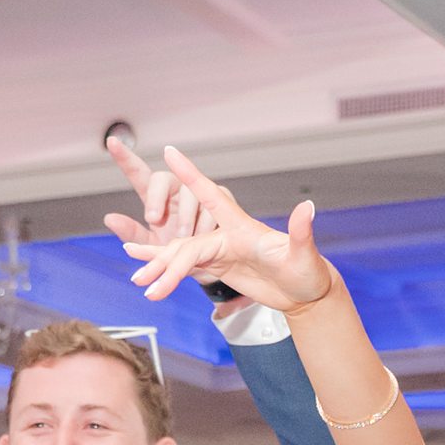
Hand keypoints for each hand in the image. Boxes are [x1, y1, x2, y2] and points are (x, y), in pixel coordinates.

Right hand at [106, 141, 331, 313]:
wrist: (305, 294)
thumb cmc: (308, 271)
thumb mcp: (305, 254)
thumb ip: (301, 231)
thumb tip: (308, 207)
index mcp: (241, 226)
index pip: (211, 195)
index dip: (190, 174)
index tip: (168, 150)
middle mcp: (225, 234)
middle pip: (186, 242)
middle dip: (164, 257)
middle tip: (143, 273)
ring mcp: (218, 251)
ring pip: (179, 255)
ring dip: (158, 267)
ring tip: (137, 280)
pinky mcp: (216, 267)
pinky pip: (183, 266)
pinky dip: (162, 268)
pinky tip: (144, 271)